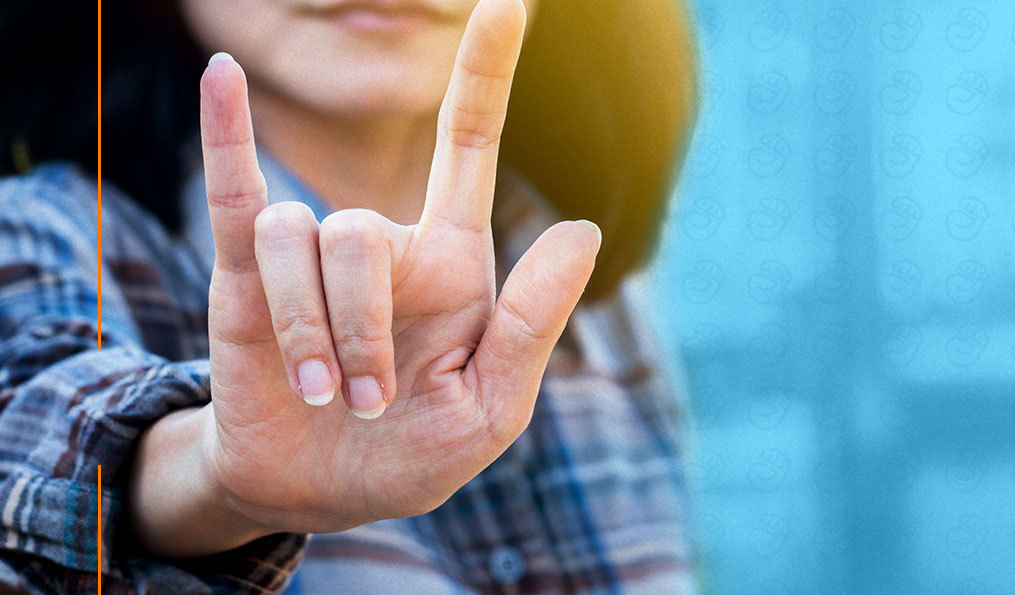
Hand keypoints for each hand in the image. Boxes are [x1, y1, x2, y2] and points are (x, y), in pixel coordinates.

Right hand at [129, 0, 599, 555]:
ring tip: (326, 398)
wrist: (319, 494)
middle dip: (363, 327)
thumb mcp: (491, 408)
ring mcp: (310, 257)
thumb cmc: (413, 455)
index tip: (507, 4)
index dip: (484, 74)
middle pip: (362, 232)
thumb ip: (531, 324)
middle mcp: (381, 246)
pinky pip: (235, 194)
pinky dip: (226, 136)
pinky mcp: (247, 279)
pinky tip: (222, 76)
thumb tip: (582, 227)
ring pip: (303, 241)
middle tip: (372, 402)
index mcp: (450, 264)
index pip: (466, 147)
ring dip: (314, 332)